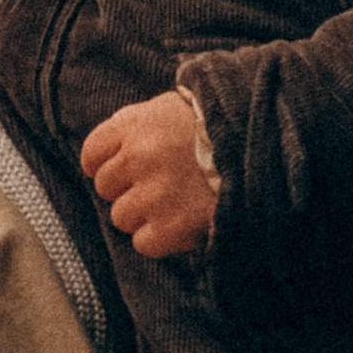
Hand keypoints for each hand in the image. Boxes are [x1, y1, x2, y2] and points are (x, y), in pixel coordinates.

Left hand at [81, 91, 216, 257]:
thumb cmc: (211, 128)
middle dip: (127, 189)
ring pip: (121, 217)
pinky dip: (160, 238)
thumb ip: (135, 122)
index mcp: (136, 127)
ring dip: (144, 215)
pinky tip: (180, 221)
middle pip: (106, 188)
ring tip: (174, 203)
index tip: (119, 173)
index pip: (92, 153)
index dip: (102, 165)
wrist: (259, 149)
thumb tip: (108, 145)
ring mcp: (155, 194)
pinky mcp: (171, 226)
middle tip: (158, 186)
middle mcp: (139, 158)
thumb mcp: (168, 109)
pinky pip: (143, 243)